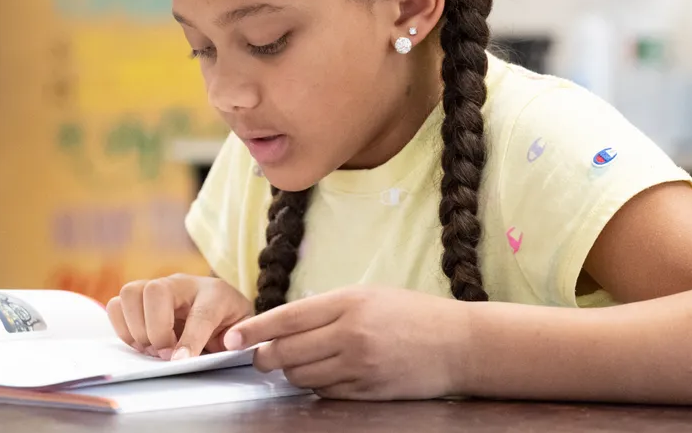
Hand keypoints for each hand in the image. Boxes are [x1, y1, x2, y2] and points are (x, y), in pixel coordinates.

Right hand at [106, 274, 252, 360]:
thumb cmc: (231, 323)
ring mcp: (158, 287)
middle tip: (165, 353)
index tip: (180, 361)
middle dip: (156, 329)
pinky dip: (123, 329)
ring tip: (151, 349)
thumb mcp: (242, 333)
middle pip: (155, 291)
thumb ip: (232, 342)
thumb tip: (212, 349)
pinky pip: (116, 306)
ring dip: (136, 328)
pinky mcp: (139, 298)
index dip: (190, 339)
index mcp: (214, 293)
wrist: (223, 310)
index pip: (200, 313)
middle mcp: (182, 283)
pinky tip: (142, 343)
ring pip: (130, 292)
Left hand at [223, 286, 466, 399]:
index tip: (232, 339)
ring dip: (291, 373)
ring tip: (297, 364)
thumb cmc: (413, 314)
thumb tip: (284, 325)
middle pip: (286, 352)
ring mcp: (359, 366)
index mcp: (348, 303)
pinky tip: (325, 375)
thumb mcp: (369, 296)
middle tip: (261, 356)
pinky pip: (325, 394)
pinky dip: (317, 387)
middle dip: (266, 357)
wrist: (460, 344)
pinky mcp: (367, 391)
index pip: (286, 318)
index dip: (254, 330)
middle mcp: (350, 334)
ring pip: (301, 377)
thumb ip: (328, 308)